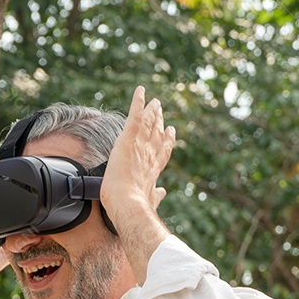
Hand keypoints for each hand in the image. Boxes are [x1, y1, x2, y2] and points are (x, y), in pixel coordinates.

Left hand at [100, 86, 175, 217]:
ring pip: (147, 123)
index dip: (166, 140)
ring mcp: (140, 145)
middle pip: (156, 133)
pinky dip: (138, 102)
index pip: (162, 151)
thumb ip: (156, 195)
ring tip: (153, 101)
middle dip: (158, 121)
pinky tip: (140, 91)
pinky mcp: (129, 140)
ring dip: (150, 110)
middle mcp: (149, 154)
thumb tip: (162, 193)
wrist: (128, 204)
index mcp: (153, 169)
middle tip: (159, 109)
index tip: (170, 131)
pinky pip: (134, 116)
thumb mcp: (148, 201)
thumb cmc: (134, 207)